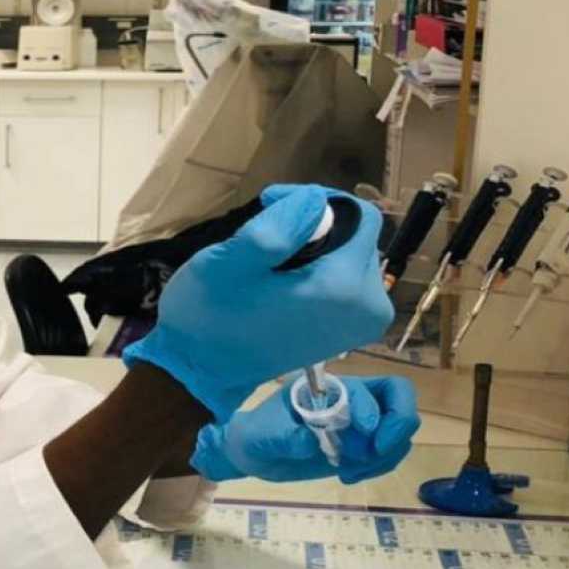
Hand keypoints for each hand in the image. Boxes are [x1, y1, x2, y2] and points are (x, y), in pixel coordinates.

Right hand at [122, 185, 393, 420]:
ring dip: (315, 247)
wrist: (200, 369)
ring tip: (270, 261)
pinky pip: (346, 282)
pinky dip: (318, 270)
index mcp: (345, 289)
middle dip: (316, 226)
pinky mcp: (350, 333)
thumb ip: (276, 228)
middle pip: (358, 238)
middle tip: (266, 232)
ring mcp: (362, 325)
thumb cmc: (210, 314)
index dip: (317, 199)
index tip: (271, 202)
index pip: (361, 218)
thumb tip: (314, 200)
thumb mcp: (227, 262)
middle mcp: (368, 309)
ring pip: (351, 257)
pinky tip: (282, 280)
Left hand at [190, 375, 419, 483]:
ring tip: (349, 470)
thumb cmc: (257, 436)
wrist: (255, 455)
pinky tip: (348, 476)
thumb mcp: (262, 436)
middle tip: (376, 452)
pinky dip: (377, 468)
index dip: (370, 409)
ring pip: (400, 428)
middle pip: (399, 396)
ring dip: (385, 454)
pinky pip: (389, 453)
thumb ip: (284, 437)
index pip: (366, 388)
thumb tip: (310, 441)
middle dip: (397, 424)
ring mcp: (361, 423)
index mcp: (327, 387)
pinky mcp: (362, 447)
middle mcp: (351, 399)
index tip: (364, 433)